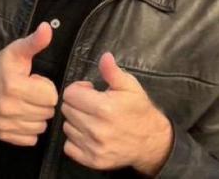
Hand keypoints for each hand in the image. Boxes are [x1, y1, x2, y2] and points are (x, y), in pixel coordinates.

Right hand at [0, 22, 57, 145]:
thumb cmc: (1, 66)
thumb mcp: (17, 51)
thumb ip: (34, 42)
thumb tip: (47, 28)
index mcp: (14, 86)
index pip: (51, 96)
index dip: (45, 87)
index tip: (34, 81)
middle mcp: (8, 107)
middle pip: (47, 112)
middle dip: (42, 101)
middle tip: (30, 92)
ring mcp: (4, 123)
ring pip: (41, 126)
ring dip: (37, 116)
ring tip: (26, 103)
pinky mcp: (2, 135)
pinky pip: (31, 138)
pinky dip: (29, 128)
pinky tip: (21, 115)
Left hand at [61, 52, 172, 174]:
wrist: (152, 141)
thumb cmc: (138, 110)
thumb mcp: (129, 86)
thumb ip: (112, 71)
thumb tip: (104, 56)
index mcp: (104, 108)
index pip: (70, 94)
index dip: (78, 90)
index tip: (89, 91)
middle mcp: (97, 129)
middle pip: (66, 110)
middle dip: (76, 104)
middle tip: (91, 106)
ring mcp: (94, 147)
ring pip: (67, 127)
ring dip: (75, 122)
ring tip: (91, 120)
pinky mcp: (93, 161)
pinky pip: (69, 146)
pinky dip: (75, 140)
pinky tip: (88, 135)